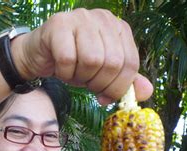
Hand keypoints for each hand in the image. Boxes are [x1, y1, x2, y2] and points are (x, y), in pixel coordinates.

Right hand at [13, 8, 152, 104]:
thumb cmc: (74, 63)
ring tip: (74, 74)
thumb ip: (125, 81)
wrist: (39, 55)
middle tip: (87, 85)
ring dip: (81, 77)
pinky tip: (61, 69)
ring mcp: (80, 18)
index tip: (105, 97)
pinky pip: (68, 59)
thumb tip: (147, 92)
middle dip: (99, 84)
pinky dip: (64, 72)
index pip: (131, 63)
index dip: (119, 87)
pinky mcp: (58, 24)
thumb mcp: (103, 75)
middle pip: (112, 63)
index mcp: (119, 28)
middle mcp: (103, 18)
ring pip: (91, 60)